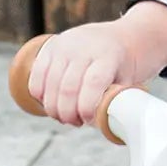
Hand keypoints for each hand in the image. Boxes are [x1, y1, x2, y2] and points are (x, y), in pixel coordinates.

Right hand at [26, 6, 166, 125]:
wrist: (122, 37)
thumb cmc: (126, 67)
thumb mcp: (129, 81)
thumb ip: (116, 103)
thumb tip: (109, 128)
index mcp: (108, 56)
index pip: (93, 82)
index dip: (87, 107)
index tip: (87, 120)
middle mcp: (83, 48)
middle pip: (67, 88)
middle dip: (68, 114)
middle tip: (75, 123)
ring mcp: (64, 46)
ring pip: (49, 85)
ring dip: (54, 109)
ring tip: (65, 117)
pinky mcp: (50, 47)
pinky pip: (36, 77)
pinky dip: (40, 96)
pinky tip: (51, 104)